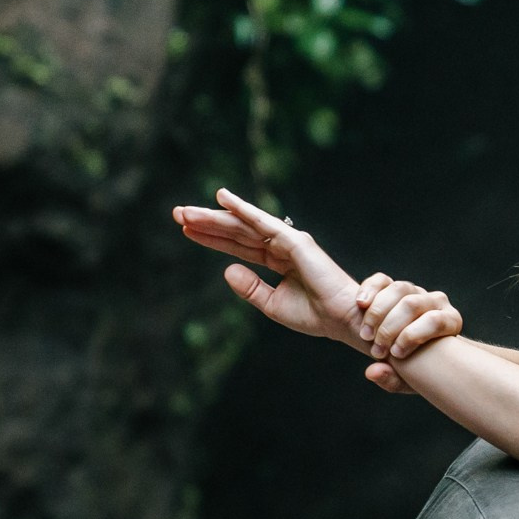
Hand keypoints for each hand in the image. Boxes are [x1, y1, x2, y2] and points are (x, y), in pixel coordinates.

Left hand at [171, 188, 366, 348]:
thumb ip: (250, 289)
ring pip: (244, 225)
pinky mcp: (295, 241)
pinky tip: (223, 198)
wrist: (341, 320)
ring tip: (186, 211)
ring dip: (215, 216)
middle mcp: (281, 246)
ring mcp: (288, 241)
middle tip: (177, 214)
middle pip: (236, 231)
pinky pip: (263, 223)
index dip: (212, 238)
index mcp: (278, 261)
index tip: (186, 231)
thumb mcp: (272, 304)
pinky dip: (243, 209)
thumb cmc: (315, 315)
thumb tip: (227, 269)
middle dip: (207, 222)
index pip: (238, 246)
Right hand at [354, 273, 463, 394]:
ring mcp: (415, 290)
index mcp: (450, 322)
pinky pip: (381, 280)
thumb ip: (392, 379)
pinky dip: (368, 290)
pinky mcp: (393, 284)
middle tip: (376, 350)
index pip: (436, 321)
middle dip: (390, 329)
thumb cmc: (415, 369)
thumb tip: (372, 372)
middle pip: (412, 305)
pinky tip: (360, 305)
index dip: (412, 337)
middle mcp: (436, 302)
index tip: (395, 355)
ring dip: (377, 313)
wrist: (404, 352)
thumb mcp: (406, 380)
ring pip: (398, 289)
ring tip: (366, 335)